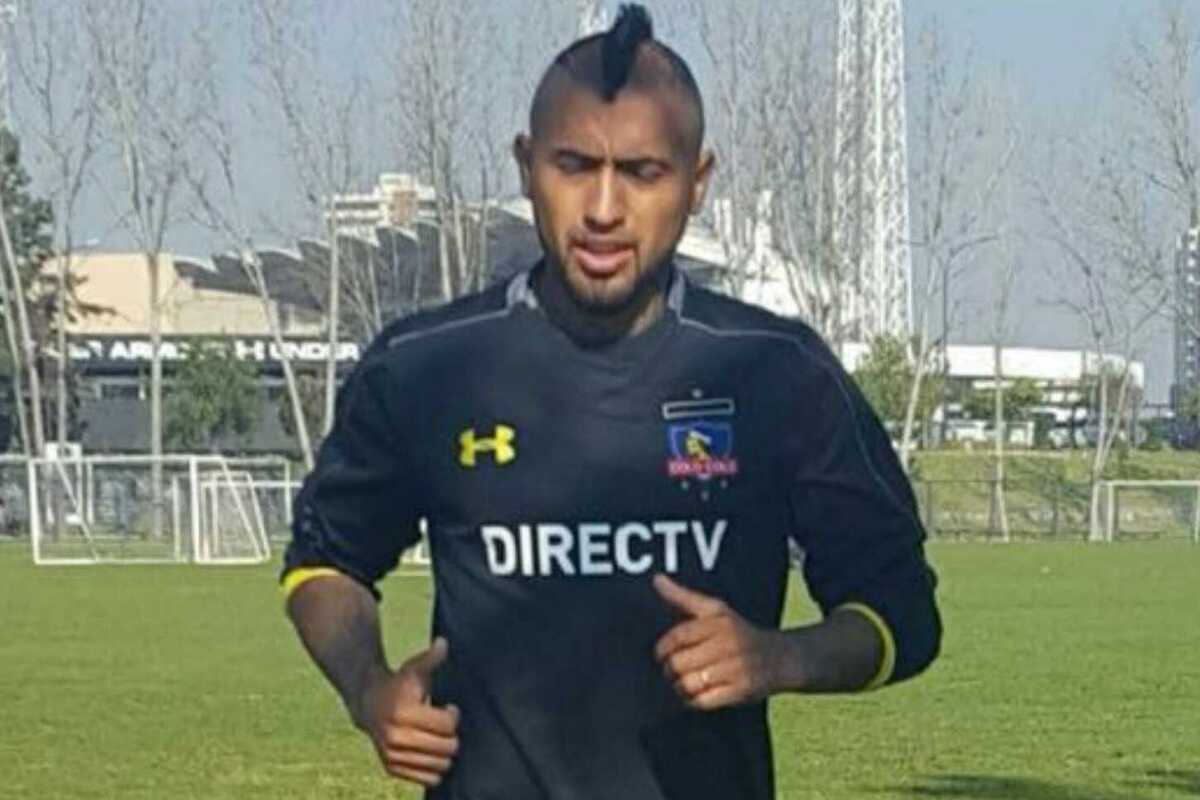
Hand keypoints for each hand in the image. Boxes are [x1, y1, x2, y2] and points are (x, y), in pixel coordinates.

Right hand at [354, 637, 459, 787]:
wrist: (367, 702)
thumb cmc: (398, 683)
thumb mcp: (414, 668)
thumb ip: (431, 657)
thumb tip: (443, 642)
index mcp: (403, 712)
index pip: (448, 724)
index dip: (453, 714)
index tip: (448, 708)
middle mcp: (395, 737)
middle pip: (448, 747)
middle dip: (451, 735)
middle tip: (443, 725)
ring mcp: (392, 755)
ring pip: (441, 765)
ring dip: (444, 752)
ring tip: (436, 737)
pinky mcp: (391, 767)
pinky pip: (427, 779)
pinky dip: (434, 767)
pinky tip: (429, 751)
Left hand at [653, 574, 786, 709]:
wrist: (780, 658)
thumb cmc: (738, 632)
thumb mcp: (715, 610)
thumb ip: (683, 597)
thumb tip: (656, 579)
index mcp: (719, 622)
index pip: (679, 636)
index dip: (663, 648)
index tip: (660, 654)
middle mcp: (729, 644)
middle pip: (680, 663)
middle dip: (669, 670)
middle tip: (671, 671)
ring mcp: (736, 669)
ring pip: (689, 684)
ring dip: (679, 687)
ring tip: (681, 683)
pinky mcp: (741, 691)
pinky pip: (704, 701)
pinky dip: (692, 701)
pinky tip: (694, 695)